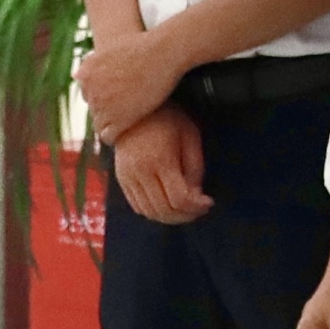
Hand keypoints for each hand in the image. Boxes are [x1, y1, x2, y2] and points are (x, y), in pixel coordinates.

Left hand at [75, 27, 189, 142]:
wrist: (162, 52)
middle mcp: (89, 91)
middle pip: (95, 108)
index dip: (106, 95)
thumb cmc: (143, 48)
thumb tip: (78, 76)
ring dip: (113, 122)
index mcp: (84, 74)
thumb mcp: (109, 50)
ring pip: (100, 124)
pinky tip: (125, 131)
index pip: (88, 94)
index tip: (121, 95)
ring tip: (130, 119)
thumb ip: (95, 65)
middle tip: (129, 105)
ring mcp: (102, 106)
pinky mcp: (117, 119)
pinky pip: (107, 136)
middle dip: (109, 108)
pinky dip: (114, 136)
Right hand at [110, 107, 211, 224]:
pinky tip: (168, 206)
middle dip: (186, 215)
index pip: (178, 198)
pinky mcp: (120, 180)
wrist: (130, 110)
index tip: (208, 202)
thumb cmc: (167, 119)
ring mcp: (127, 178)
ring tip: (187, 211)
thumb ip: (195, 167)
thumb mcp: (189, 136)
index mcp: (159, 160)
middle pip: (164, 209)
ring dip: (171, 218)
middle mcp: (139, 173)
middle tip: (200, 210)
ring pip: (149, 212)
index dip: (196, 206)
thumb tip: (197, 195)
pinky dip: (154, 212)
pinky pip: (137, 207)